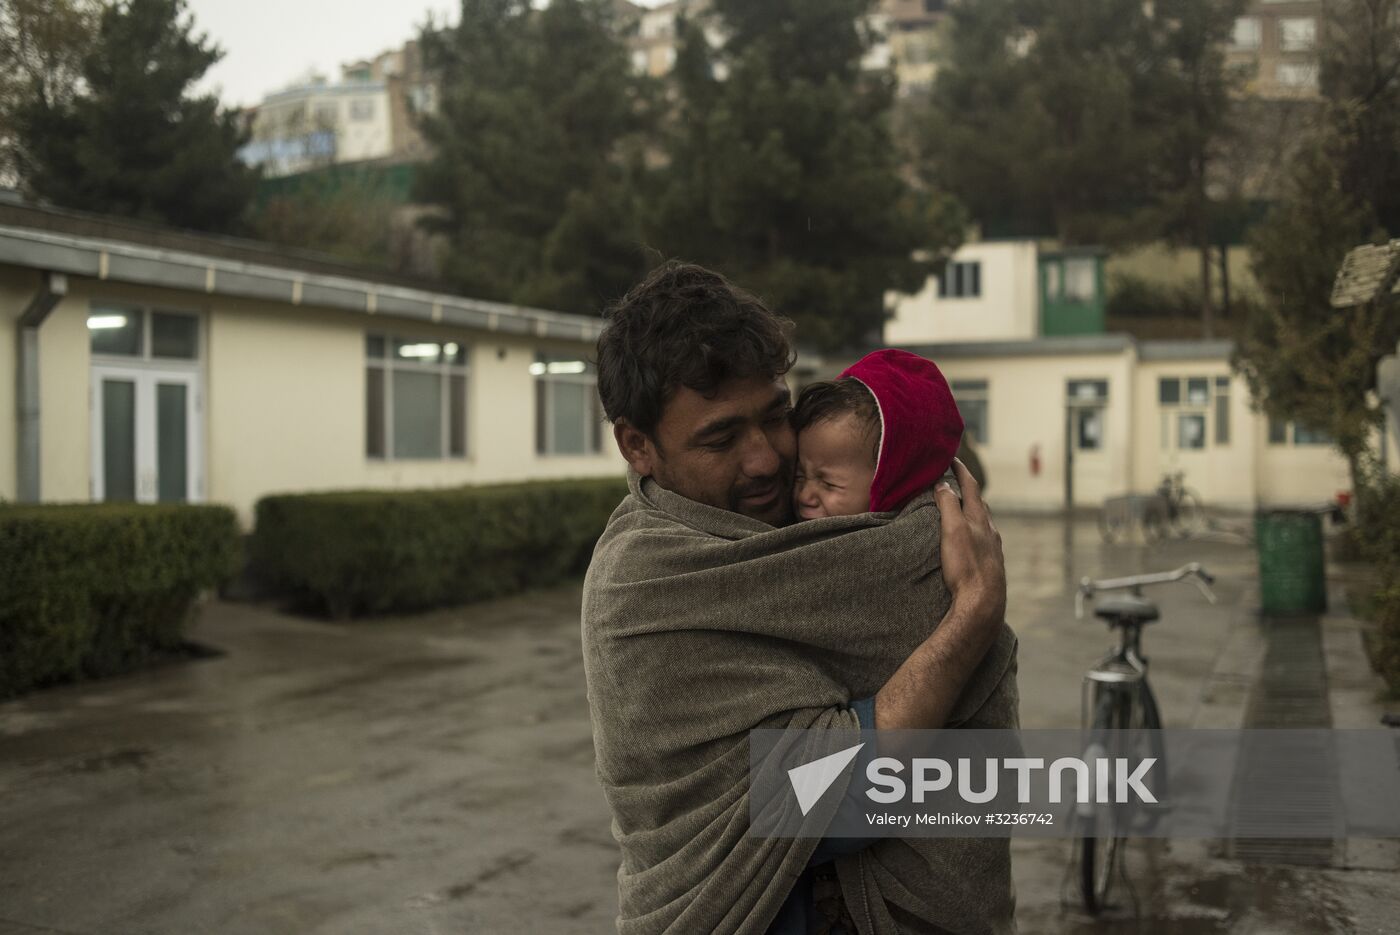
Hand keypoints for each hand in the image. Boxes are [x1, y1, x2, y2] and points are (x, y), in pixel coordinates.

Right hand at [934, 458, 1006, 629]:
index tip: (952, 458)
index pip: (971, 486)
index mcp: (979, 519)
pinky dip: (974, 532)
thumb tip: (943, 484)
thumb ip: (948, 505)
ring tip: (960, 509)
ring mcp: (992, 548)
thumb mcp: (952, 531)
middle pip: (979, 503)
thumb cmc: (966, 567)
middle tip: (955, 480)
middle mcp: (990, 531)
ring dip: (971, 512)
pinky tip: (970, 542)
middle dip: (967, 490)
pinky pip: (983, 541)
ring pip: (983, 523)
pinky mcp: (990, 565)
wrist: (983, 604)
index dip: (961, 471)